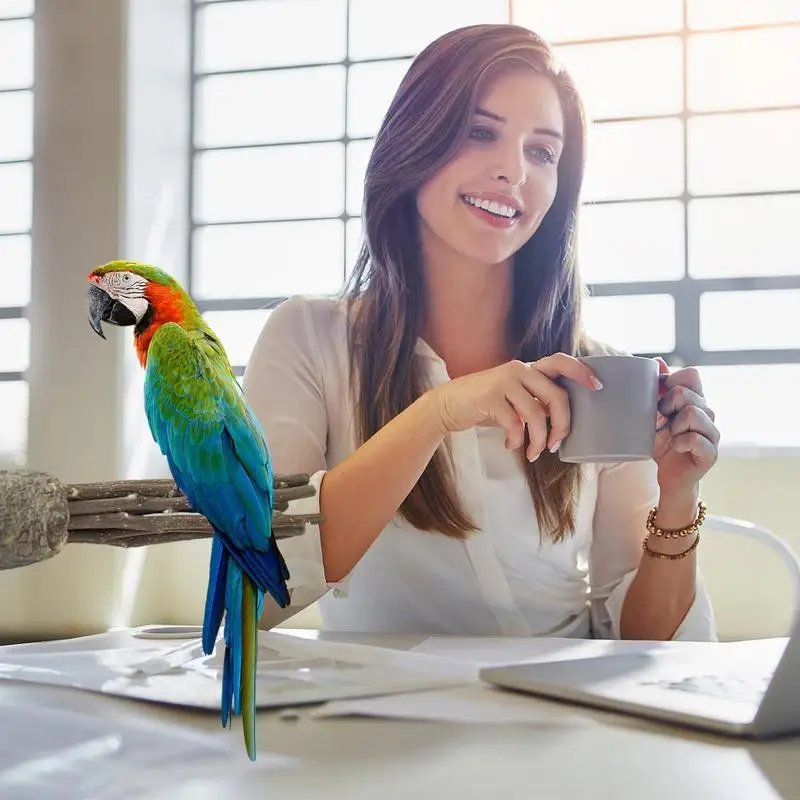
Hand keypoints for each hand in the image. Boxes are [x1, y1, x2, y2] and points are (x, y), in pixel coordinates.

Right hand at [427, 355, 602, 460]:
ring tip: (533, 453)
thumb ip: (534, 400)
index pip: (561, 362)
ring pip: (537, 415)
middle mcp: (519, 369)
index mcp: (528, 368)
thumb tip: (560, 421)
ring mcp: (504, 382)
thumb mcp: (513, 397)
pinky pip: (515, 425)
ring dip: (539, 440)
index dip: (581, 373)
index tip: (597, 387)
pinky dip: (517, 441)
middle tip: (557, 444)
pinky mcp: (490, 397)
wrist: (448, 405)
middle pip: (557, 396)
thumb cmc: (485, 404)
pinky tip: (510, 445)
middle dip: (563, 425)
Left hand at [653, 358, 719, 496]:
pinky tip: (675, 447)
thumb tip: (658, 361)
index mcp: (695, 400)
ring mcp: (712, 433)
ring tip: (670, 435)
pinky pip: (695, 439)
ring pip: (692, 414)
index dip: (672, 380)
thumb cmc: (662, 443)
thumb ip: (658, 389)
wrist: (668, 475)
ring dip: (673, 426)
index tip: (659, 396)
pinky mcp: (711, 453)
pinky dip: (679, 442)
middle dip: (667, 405)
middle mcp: (707, 414)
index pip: (691, 375)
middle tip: (661, 420)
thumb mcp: (654, 414)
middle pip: (687, 394)